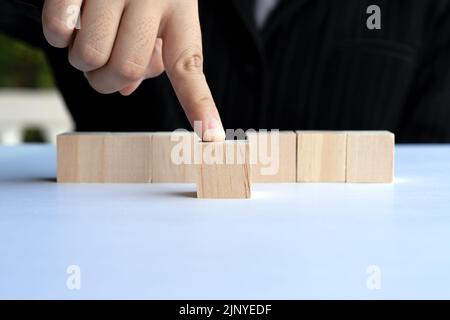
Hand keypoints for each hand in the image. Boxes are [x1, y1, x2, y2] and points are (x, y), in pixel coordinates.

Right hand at [42, 0, 224, 140]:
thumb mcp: (160, 16)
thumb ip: (149, 55)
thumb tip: (126, 90)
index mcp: (180, 11)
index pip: (188, 68)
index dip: (199, 106)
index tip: (212, 136)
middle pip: (127, 70)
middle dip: (108, 82)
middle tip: (103, 70)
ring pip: (92, 56)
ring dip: (83, 63)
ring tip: (86, 42)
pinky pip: (59, 30)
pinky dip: (58, 38)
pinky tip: (68, 24)